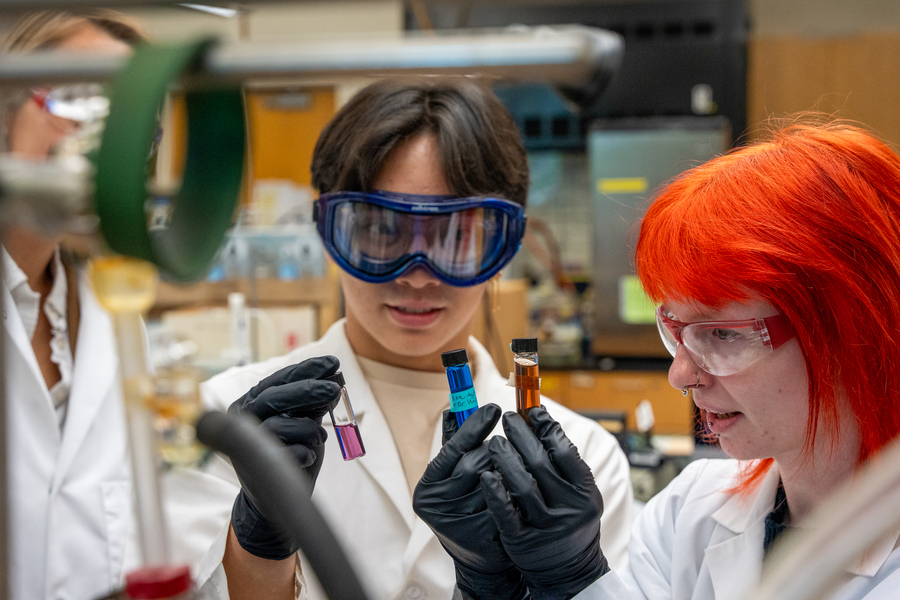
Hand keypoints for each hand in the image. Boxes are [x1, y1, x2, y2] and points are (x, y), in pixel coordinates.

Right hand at [228, 355, 340, 558]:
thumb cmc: (288, 450)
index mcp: (251, 402)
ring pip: (280, 425)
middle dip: (308, 390)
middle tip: (335, 388)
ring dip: (309, 429)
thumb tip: (335, 380)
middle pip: (274, 397)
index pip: (278, 380)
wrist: (270, 496)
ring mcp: (248, 444)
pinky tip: (308, 456)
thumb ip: (312, 403)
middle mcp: (244, 419)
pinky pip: (289, 454)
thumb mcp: (302, 421)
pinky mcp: (258, 469)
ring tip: (320, 437)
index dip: (306, 369)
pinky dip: (305, 453)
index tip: (334, 363)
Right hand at [413, 404, 527, 599]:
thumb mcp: (456, 474)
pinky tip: (527, 487)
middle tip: (510, 442)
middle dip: (496, 451)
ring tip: (518, 465)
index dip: (474, 426)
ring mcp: (457, 524)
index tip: (494, 407)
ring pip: (494, 483)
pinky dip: (518, 492)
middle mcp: (437, 505)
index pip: (452, 448)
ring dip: (510, 469)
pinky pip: (506, 504)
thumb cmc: (468, 503)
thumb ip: (455, 442)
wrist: (479, 558)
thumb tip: (455, 406)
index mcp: (428, 486)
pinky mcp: (481, 538)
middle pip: (474, 465)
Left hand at [481, 407, 608, 599]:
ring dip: (506, 458)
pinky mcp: (522, 541)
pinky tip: (485, 474)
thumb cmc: (571, 520)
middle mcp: (569, 509)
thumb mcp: (579, 493)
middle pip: (542, 463)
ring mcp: (546, 527)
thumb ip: (565, 461)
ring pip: (522, 485)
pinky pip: (506, 512)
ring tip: (494, 441)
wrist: (569, 571)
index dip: (548, 428)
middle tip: (508, 419)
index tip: (532, 411)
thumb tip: (541, 416)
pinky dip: (495, 492)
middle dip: (522, 437)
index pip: (566, 452)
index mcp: (586, 493)